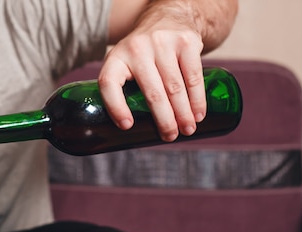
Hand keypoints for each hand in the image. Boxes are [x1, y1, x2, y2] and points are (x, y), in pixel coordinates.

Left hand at [100, 5, 205, 141]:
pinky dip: (197, 98)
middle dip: (164, 119)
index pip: (109, 84)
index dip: (116, 107)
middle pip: (151, 92)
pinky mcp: (186, 42)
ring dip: (183, 113)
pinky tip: (199, 113)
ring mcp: (163, 44)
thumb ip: (122, 90)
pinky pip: (193, 76)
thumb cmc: (142, 55)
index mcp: (116, 58)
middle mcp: (137, 49)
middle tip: (170, 137)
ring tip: (187, 130)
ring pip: (174, 87)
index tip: (127, 126)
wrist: (167, 18)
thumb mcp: (124, 63)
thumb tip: (127, 134)